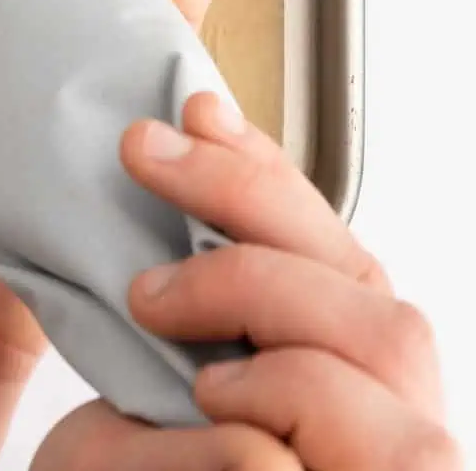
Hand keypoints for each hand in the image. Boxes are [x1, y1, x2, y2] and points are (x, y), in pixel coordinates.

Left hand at [33, 95, 457, 469]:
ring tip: (162, 308)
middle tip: (148, 154)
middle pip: (374, 285)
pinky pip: (386, 436)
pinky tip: (217, 395)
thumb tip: (192, 140)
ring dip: (268, 292)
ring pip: (395, 337)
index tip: (197, 108)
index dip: (278, 173)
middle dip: (259, 200)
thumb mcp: (146, 390)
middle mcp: (386, 436)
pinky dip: (294, 392)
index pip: (341, 259)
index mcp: (333, 393)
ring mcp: (394, 468)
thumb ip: (199, 302)